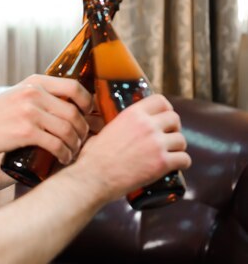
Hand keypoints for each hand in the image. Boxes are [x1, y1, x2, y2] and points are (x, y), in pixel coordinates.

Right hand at [0, 75, 92, 164]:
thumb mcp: (16, 95)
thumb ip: (37, 95)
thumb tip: (67, 105)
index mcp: (34, 82)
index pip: (74, 87)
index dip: (87, 103)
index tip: (89, 115)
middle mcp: (33, 94)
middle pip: (74, 113)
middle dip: (83, 130)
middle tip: (82, 140)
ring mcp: (29, 112)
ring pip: (68, 130)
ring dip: (75, 145)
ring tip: (72, 152)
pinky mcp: (26, 132)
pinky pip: (56, 145)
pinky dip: (65, 154)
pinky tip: (64, 158)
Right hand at [73, 94, 190, 201]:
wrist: (93, 177)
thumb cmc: (94, 156)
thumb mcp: (106, 128)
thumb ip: (121, 123)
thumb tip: (124, 126)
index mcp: (132, 113)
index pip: (161, 101)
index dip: (165, 109)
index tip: (163, 116)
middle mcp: (147, 125)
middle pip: (175, 118)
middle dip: (173, 128)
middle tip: (166, 137)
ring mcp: (156, 144)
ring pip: (182, 140)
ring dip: (177, 147)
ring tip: (168, 153)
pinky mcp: (162, 163)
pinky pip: (185, 159)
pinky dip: (182, 163)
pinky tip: (174, 166)